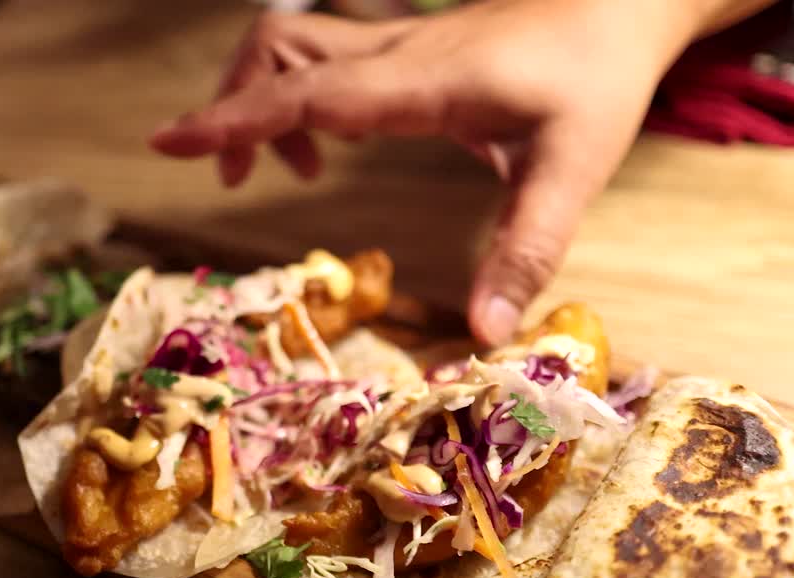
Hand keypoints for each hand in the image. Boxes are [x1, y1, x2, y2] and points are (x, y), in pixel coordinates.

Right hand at [150, 0, 759, 344]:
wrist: (623, 4)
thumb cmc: (599, 77)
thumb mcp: (574, 166)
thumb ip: (527, 246)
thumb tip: (485, 329)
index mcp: (421, 81)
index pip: (305, 91)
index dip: (235, 118)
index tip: (170, 141)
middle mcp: (395, 53)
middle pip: (278, 55)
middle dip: (234, 112)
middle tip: (238, 181)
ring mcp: (397, 42)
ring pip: (291, 44)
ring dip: (262, 97)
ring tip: (284, 168)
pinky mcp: (406, 46)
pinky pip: (323, 55)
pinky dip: (298, 92)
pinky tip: (331, 140)